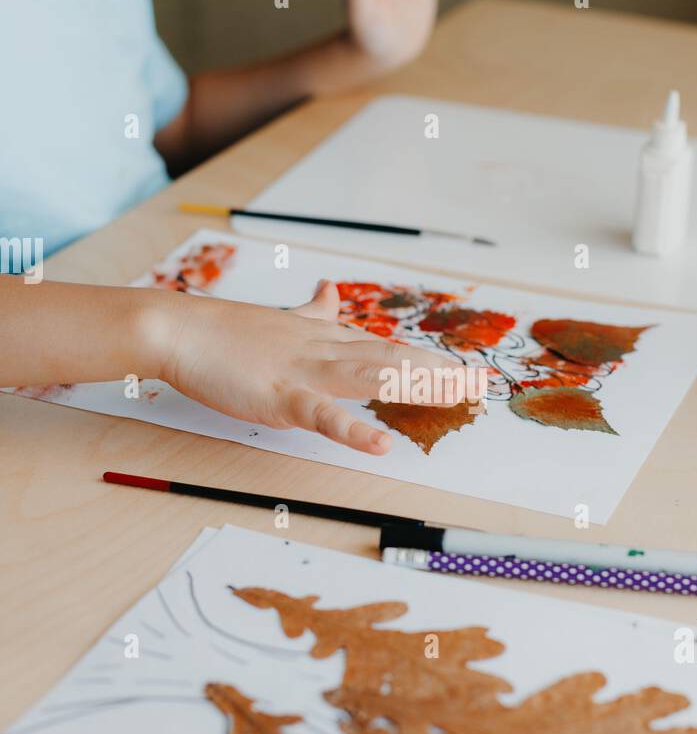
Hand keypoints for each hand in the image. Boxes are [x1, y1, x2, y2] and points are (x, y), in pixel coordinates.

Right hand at [157, 280, 464, 454]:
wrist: (179, 330)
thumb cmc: (225, 331)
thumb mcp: (280, 319)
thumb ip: (311, 311)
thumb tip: (330, 289)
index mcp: (324, 337)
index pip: (386, 348)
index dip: (428, 359)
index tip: (463, 370)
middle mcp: (324, 350)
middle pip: (392, 359)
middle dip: (438, 372)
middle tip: (479, 385)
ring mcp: (305, 372)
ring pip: (371, 378)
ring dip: (416, 387)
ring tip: (455, 398)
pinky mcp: (280, 397)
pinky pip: (323, 415)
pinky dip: (352, 430)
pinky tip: (380, 443)